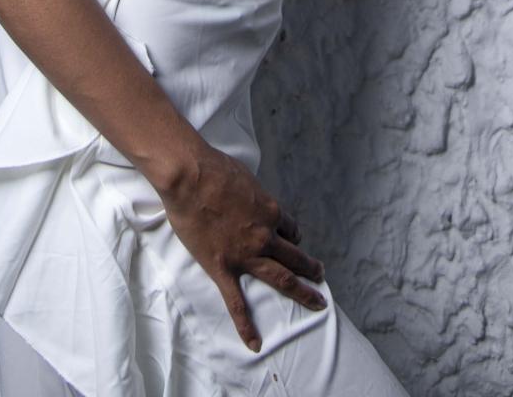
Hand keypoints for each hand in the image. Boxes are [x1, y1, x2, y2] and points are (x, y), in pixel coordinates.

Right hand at [155, 141, 326, 352]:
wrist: (191, 177)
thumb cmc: (215, 169)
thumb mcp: (244, 177)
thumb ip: (251, 193)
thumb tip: (247, 195)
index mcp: (270, 211)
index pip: (290, 227)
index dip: (293, 234)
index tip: (293, 238)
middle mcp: (265, 236)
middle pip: (295, 256)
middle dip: (310, 267)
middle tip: (321, 275)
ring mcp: (246, 255)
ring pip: (281, 278)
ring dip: (302, 291)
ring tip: (316, 301)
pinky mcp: (223, 268)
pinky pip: (237, 303)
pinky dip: (247, 325)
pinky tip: (255, 343)